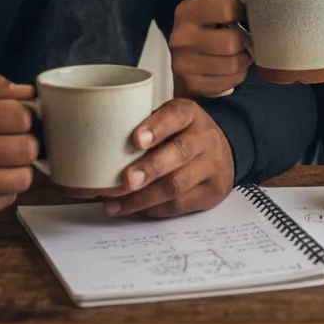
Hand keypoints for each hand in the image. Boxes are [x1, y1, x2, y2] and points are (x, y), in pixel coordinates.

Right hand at [0, 74, 38, 222]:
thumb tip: (30, 91)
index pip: (21, 117)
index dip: (24, 116)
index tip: (15, 120)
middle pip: (27, 148)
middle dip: (26, 142)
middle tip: (13, 142)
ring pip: (23, 178)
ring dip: (19, 168)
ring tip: (5, 162)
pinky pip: (8, 199)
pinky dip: (5, 189)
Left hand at [103, 99, 234, 218]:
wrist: (225, 149)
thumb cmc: (184, 133)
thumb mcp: (171, 119)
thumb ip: (144, 125)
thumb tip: (98, 142)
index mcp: (190, 114)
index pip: (175, 116)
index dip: (156, 127)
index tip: (136, 139)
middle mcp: (204, 138)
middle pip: (179, 153)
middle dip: (149, 169)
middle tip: (126, 180)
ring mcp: (211, 166)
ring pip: (177, 185)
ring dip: (143, 197)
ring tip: (116, 203)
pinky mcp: (211, 192)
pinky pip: (180, 205)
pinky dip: (153, 210)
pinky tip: (134, 209)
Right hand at [169, 0, 252, 97]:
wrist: (187, 62)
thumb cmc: (207, 25)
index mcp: (187, 9)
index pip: (228, 8)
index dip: (243, 12)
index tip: (243, 15)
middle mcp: (180, 36)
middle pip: (232, 42)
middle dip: (245, 42)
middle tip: (244, 40)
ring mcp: (181, 63)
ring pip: (232, 64)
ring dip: (243, 60)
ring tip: (238, 54)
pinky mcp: (189, 85)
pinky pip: (228, 82)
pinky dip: (235, 77)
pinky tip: (229, 70)